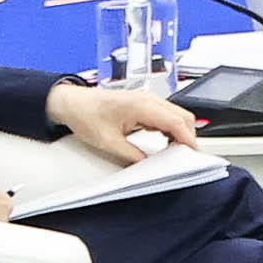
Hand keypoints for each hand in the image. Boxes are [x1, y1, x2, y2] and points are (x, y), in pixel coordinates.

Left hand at [46, 78, 204, 161]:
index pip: (177, 122)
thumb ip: (132, 155)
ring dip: (180, 132)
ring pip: (177, 114)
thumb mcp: (108, 142)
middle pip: (183, 116)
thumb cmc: (84, 114)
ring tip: (174, 149)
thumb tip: (149, 164)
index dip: (188, 139)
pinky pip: (167, 113)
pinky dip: (171, 127)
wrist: (70, 102)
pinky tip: (164, 139)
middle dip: (188, 136)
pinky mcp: (145, 102)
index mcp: (142, 106)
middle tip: (184, 155)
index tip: (193, 153)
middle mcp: (148, 99)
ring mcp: (148, 99)